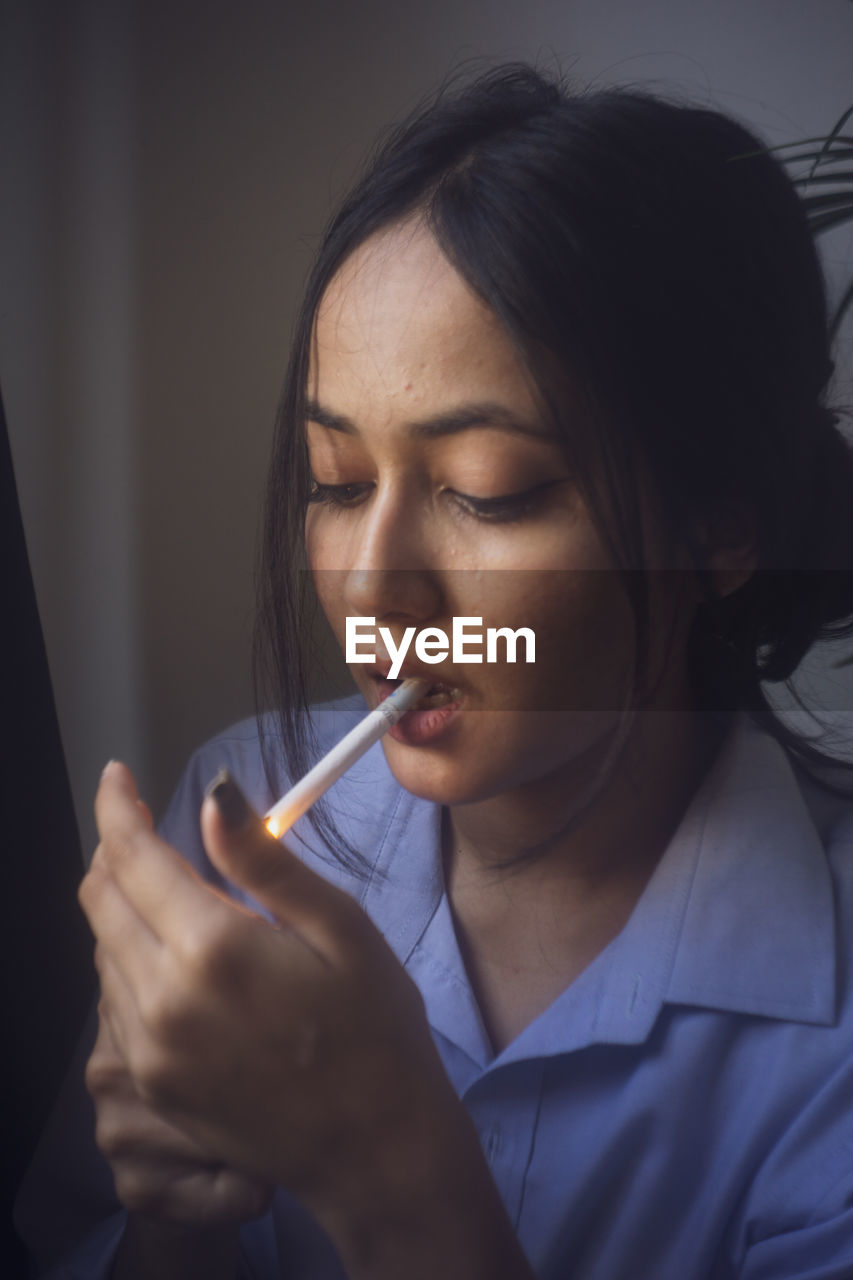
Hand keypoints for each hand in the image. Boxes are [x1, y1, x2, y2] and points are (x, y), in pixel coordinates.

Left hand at [79, 763, 461, 1230]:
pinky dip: (128, 962)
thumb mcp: (340, 928)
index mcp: (212, 949)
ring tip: (177, 898)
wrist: (375, 1149)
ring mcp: (147, 1050)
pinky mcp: (149, 1084)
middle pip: (100, 899)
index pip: (132, 856)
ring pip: (102, 950)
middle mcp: (162, 1000)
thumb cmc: (375, 1029)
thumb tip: (213, 795)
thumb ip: (264, 860)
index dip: (117, 807)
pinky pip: (113, 1002)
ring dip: (123, 908)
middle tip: (148, 828)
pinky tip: (178, 962)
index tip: (117, 777)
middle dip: (115, 851)